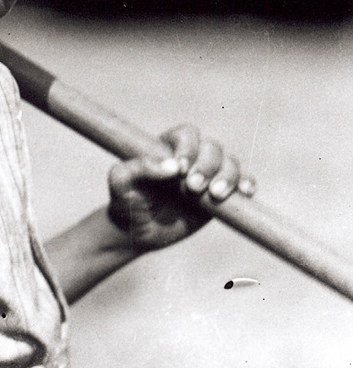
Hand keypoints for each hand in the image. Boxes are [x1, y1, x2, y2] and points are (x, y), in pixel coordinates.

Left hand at [107, 123, 256, 250]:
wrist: (138, 231)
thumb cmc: (126, 202)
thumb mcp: (121, 183)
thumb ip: (138, 168)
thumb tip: (172, 166)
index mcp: (166, 147)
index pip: (186, 135)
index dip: (188, 148)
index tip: (180, 169)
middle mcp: (190, 157)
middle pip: (212, 148)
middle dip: (207, 166)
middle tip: (193, 187)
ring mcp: (208, 175)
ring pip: (230, 163)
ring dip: (227, 176)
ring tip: (214, 194)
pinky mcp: (221, 194)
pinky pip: (242, 182)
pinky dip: (247, 184)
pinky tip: (244, 192)